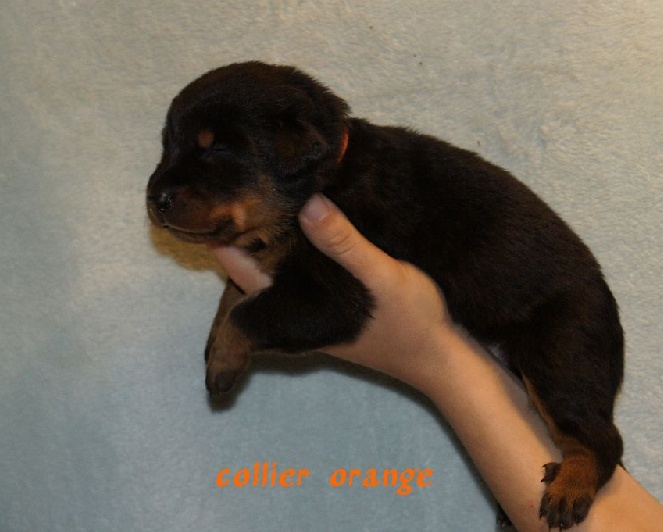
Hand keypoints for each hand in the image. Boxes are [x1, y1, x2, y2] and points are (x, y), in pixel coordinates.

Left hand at [210, 194, 456, 390]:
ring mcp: (313, 308)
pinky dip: (297, 245)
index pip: (242, 271)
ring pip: (277, 267)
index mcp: (294, 310)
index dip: (226, 236)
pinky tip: (308, 218)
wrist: (443, 358)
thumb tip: (306, 203)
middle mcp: (295, 311)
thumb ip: (344, 244)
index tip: (219, 194)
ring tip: (271, 188)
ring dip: (272, 235)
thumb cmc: (411, 323)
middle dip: (245, 229)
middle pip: (254, 267)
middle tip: (243, 180)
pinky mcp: (332, 302)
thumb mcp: (381, 277)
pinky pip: (301, 269)